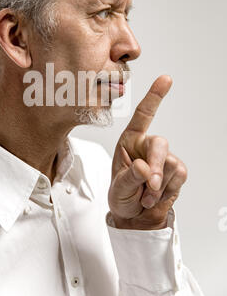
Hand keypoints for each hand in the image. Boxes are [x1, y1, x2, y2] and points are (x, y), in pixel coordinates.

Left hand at [108, 75, 187, 229]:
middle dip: (156, 166)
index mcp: (129, 141)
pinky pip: (178, 176)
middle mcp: (147, 145)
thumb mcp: (118, 188)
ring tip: (144, 195)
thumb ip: (129, 177)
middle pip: (160, 144)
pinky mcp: (176, 171)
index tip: (166, 79)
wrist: (134, 216)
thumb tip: (145, 168)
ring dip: (158, 186)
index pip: (143, 115)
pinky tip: (155, 196)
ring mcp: (164, 158)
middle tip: (150, 186)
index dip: (154, 96)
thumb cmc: (121, 195)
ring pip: (170, 165)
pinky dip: (167, 190)